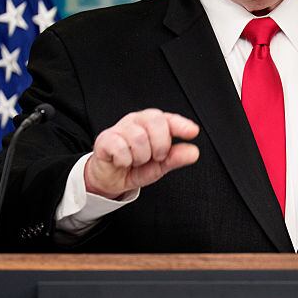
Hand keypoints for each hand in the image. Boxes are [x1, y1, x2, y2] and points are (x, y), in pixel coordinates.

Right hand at [84, 109, 199, 198]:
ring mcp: (120, 128)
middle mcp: (137, 122)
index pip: (169, 119)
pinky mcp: (105, 139)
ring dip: (140, 157)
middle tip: (155, 157)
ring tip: (136, 161)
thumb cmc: (135, 167)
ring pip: (139, 137)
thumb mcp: (159, 166)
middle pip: (155, 120)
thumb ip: (175, 157)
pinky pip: (120, 148)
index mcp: (152, 125)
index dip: (181, 124)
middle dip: (160, 144)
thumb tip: (193, 152)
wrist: (109, 179)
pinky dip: (124, 160)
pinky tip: (122, 161)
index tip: (192, 132)